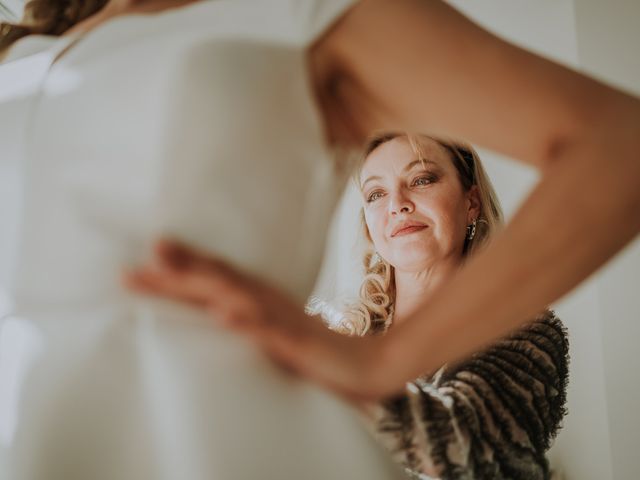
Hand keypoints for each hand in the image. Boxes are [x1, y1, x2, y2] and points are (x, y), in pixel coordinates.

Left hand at [124, 240, 403, 400]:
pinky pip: (272, 333)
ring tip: (171, 272)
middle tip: (150, 252)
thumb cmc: (314, 350)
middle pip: (220, 280)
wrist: (368, 366)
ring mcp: (284, 322)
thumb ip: (247, 319)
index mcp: (260, 299)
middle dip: (181, 269)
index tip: (147, 257)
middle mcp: (268, 303)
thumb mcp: (274, 331)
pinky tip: (224, 316)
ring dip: (205, 283)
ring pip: (240, 297)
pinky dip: (247, 323)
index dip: (184, 264)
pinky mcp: (299, 345)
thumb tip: (214, 313)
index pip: (217, 276)